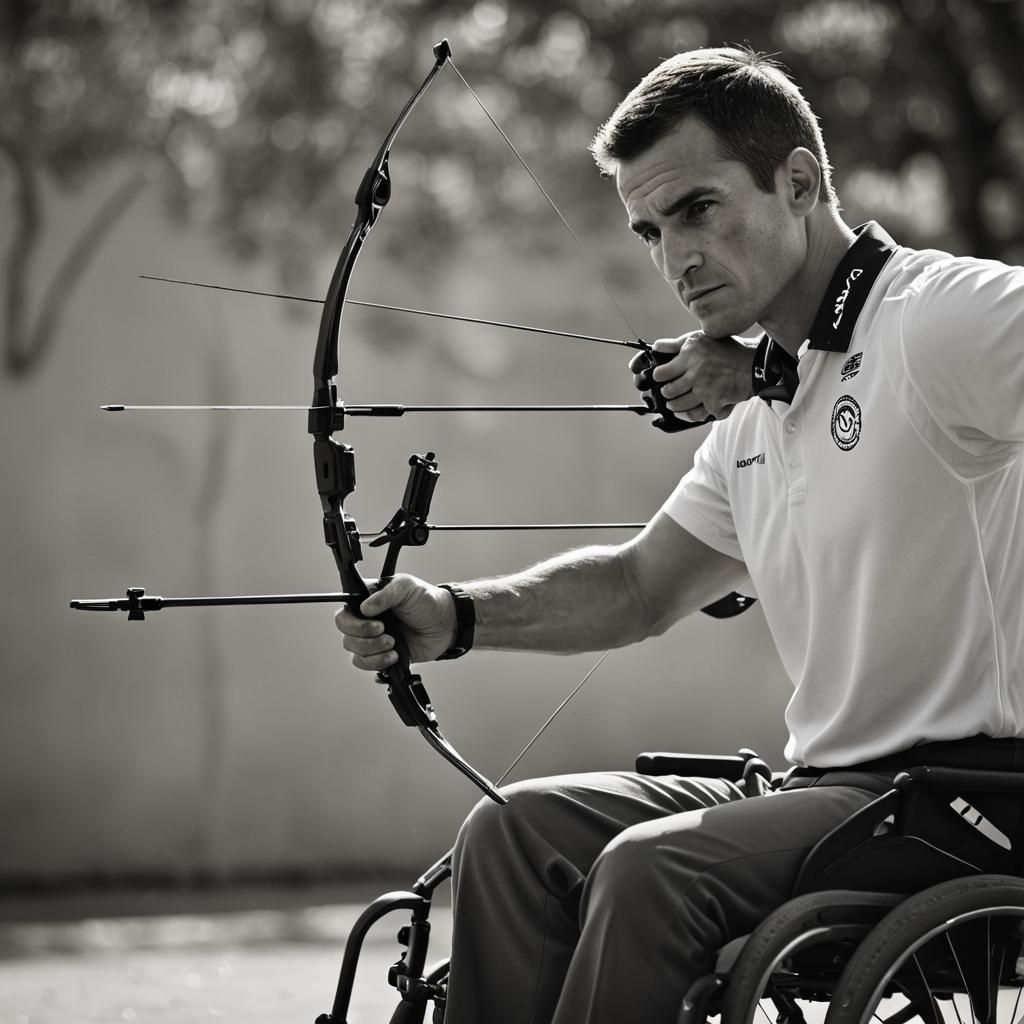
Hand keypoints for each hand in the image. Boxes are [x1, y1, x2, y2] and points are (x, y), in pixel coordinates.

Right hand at [335, 574, 455, 670]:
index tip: (376, 623)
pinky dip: (378, 664)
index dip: (353, 623)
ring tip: (394, 645)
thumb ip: (385, 595)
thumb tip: (365, 608)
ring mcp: (374, 640)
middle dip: (365, 639)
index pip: (344, 614)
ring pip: (356, 653)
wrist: (446, 624)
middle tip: (386, 634)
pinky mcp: (383, 655)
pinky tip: (394, 657)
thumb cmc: (427, 601)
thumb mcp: (407, 588)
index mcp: (367, 602)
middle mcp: (367, 621)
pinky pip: (368, 665)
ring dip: (373, 652)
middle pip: (347, 636)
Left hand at [630, 333, 755, 422]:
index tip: (661, 377)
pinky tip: (690, 411)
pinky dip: (692, 416)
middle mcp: (696, 374)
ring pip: (680, 406)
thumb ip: (675, 344)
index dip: (659, 376)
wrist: (753, 364)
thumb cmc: (726, 350)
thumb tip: (655, 348)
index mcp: (690, 356)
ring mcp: (705, 391)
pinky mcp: (715, 404)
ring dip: (675, 407)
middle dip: (666, 393)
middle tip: (668, 392)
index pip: (661, 374)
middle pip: (669, 392)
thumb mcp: (699, 339)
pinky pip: (697, 415)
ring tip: (674, 404)